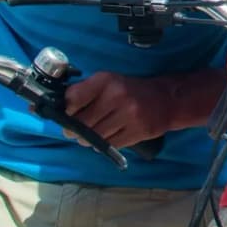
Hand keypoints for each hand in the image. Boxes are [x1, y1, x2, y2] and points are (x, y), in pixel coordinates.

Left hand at [62, 72, 178, 147]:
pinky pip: (109, 145)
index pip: (73, 98)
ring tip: (94, 133)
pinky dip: (103, 144)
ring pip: (93, 137)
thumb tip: (61, 111)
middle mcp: (117, 96)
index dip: (67, 109)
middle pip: (81, 123)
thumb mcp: (109, 83)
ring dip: (88, 139)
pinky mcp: (136, 132)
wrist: (166, 100)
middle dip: (74, 129)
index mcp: (106, 80)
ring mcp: (128, 115)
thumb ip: (86, 93)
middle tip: (76, 130)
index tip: (69, 113)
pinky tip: (108, 136)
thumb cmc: (130, 91)